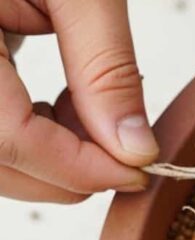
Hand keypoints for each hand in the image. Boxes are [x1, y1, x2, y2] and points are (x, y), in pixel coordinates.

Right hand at [0, 0, 157, 203]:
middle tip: (124, 148)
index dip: (77, 169)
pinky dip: (20, 135)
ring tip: (90, 112)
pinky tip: (58, 104)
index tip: (137, 171)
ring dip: (42, 158)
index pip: (6, 140)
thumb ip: (106, 68)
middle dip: (62, 171)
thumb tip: (135, 148)